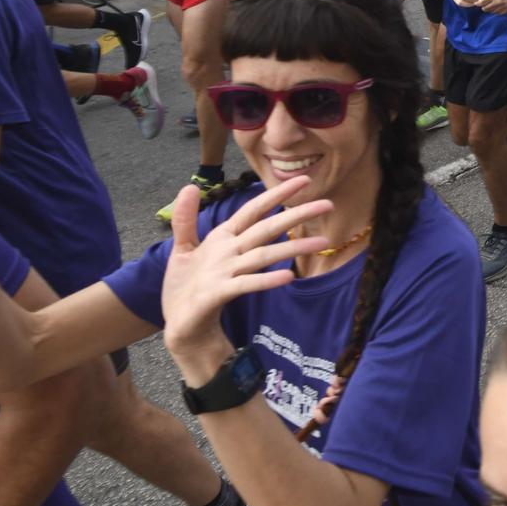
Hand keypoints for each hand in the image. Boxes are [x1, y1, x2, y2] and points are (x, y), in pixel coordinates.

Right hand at [160, 179, 333, 372]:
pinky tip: (288, 276)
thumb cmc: (186, 284)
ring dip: (292, 247)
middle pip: (265, 228)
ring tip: (323, 242)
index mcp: (220, 237)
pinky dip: (265, 281)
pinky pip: (246, 285)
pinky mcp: (216, 294)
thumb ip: (187, 220)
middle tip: (327, 204)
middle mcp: (224, 251)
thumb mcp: (183, 250)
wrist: (178, 325)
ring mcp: (221, 272)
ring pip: (262, 255)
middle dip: (295, 214)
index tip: (304, 181)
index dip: (276, 194)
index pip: (253, 210)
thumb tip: (188, 188)